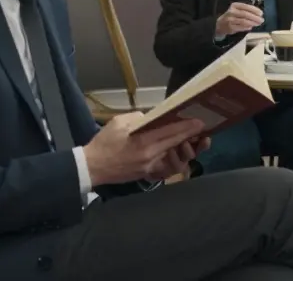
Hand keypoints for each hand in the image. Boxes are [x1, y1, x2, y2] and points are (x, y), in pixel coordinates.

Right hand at [84, 113, 206, 185]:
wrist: (92, 167)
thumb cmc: (104, 142)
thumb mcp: (119, 122)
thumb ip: (139, 119)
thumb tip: (153, 118)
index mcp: (143, 141)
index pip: (171, 132)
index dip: (187, 127)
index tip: (200, 122)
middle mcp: (150, 155)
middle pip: (176, 144)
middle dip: (190, 136)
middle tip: (201, 129)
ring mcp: (150, 167)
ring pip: (174, 157)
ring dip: (184, 149)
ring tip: (189, 140)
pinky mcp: (147, 174)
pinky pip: (166, 166)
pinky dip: (173, 159)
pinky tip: (175, 151)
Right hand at [216, 2, 262, 35]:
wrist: (220, 24)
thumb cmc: (232, 16)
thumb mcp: (237, 10)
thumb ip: (246, 11)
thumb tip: (258, 14)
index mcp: (235, 5)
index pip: (246, 6)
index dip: (254, 10)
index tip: (261, 13)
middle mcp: (232, 12)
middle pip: (245, 14)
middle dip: (255, 17)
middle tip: (262, 20)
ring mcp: (230, 20)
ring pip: (244, 21)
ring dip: (252, 23)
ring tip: (258, 24)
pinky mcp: (230, 27)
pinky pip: (241, 27)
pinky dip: (247, 27)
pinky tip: (251, 27)